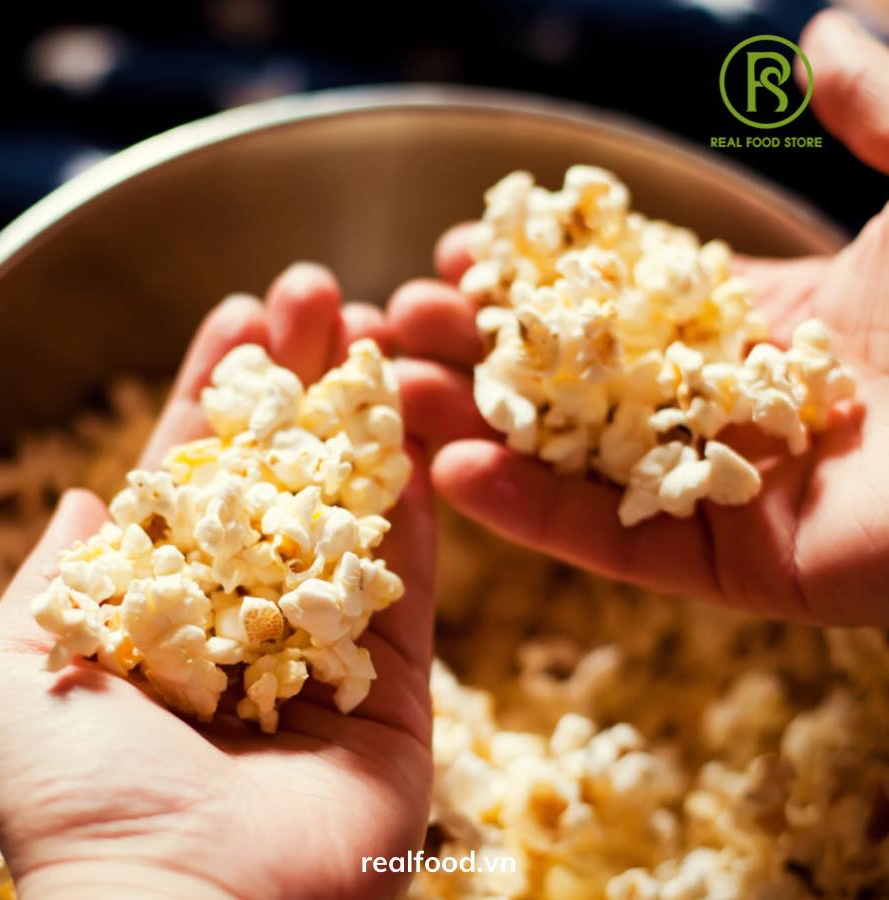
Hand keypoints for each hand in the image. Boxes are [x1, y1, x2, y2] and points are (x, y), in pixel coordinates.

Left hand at [0, 265, 433, 899]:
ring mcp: (332, 651)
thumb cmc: (81, 803)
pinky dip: (419, 514)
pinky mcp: (401, 691)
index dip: (220, 391)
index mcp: (171, 607)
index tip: (242, 314)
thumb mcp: (19, 672)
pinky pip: (415, 587)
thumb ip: (54, 580)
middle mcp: (254, 619)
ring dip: (364, 425)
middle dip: (298, 383)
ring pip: (354, 516)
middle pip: (284, 478)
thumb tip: (86, 499)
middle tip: (317, 293)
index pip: (202, 475)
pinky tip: (416, 436)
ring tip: (374, 335)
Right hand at [388, 9, 888, 626]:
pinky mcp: (729, 565)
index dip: (537, 282)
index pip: (618, 304)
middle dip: (477, 353)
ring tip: (390, 392)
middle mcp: (725, 409)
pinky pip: (613, 541)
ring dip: (476, 429)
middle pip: (574, 386)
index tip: (461, 255)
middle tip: (393, 324)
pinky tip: (453, 471)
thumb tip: (819, 36)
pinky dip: (530, 513)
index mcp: (758, 325)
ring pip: (575, 465)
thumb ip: (876, 112)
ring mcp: (720, 491)